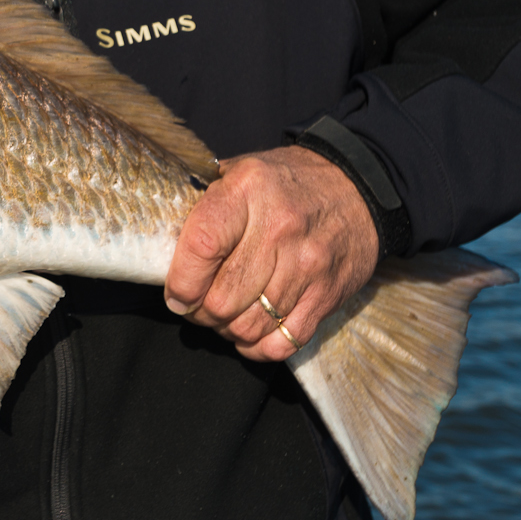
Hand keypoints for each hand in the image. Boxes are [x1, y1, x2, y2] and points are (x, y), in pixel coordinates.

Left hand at [163, 146, 379, 362]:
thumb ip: (203, 204)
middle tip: (197, 308)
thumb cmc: (285, 183)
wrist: (359, 187)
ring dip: (227, 331)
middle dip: (200, 313)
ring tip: (223, 318)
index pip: (201, 246)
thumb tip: (161, 244)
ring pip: (250, 325)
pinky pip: (283, 342)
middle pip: (223, 298)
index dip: (181, 282)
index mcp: (247, 191)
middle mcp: (279, 228)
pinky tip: (251, 333)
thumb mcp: (239, 172)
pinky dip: (258, 347)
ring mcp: (307, 265)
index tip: (176, 294)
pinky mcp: (328, 294)